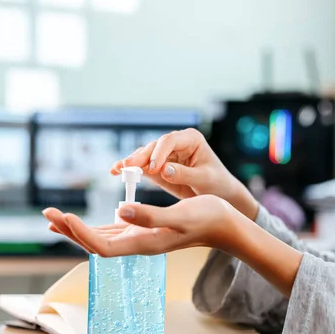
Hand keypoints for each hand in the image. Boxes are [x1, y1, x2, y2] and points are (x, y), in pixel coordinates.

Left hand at [43, 195, 302, 296]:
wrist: (225, 224)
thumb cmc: (207, 217)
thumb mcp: (181, 214)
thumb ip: (150, 216)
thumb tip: (120, 211)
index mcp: (145, 242)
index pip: (104, 245)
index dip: (81, 234)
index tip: (65, 217)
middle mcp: (139, 243)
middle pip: (96, 243)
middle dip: (70, 230)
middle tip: (47, 214)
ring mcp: (142, 238)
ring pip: (102, 238)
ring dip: (77, 229)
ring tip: (55, 218)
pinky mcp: (145, 230)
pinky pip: (113, 231)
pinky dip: (94, 226)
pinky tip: (84, 222)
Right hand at [110, 128, 258, 219]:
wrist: (218, 194)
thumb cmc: (217, 183)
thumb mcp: (205, 179)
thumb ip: (185, 174)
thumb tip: (164, 170)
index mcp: (191, 139)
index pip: (171, 141)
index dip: (159, 152)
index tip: (154, 168)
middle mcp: (176, 143)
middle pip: (154, 147)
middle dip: (140, 157)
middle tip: (127, 167)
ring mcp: (165, 154)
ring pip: (145, 155)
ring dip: (131, 163)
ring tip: (118, 170)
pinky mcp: (158, 167)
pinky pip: (142, 166)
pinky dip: (130, 170)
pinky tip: (116, 172)